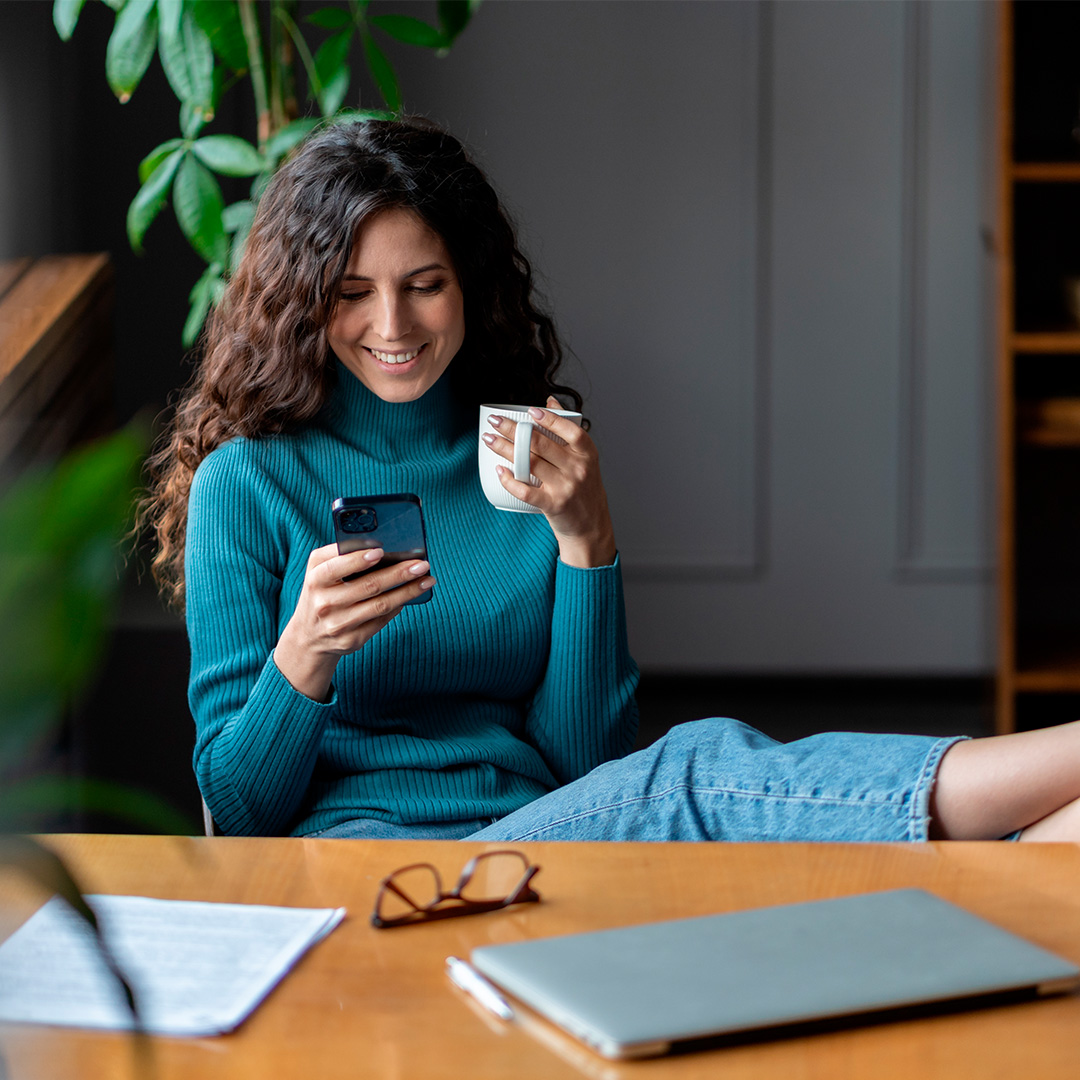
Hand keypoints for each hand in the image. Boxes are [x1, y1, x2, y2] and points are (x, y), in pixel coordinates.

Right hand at [274, 544, 434, 700]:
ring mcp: (339, 625)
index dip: (358, 560)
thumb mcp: (318, 570)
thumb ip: (339, 554)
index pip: (336, 568)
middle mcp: (325, 604)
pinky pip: (381, 620)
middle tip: (421, 564)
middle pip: (367, 587)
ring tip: (426, 580)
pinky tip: (411, 596)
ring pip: (380, 605)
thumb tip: (376, 546)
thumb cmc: (320, 592)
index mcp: (315, 581)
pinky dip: (398, 606)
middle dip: (398, 574)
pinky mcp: (352, 640)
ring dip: (407, 592)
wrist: (308, 636)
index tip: (381, 552)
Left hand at [483, 396, 616, 567]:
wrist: (591, 526)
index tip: (530, 410)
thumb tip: (550, 401)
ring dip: (505, 449)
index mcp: (587, 454)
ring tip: (489, 439)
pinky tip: (499, 470)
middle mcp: (578, 469)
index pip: (571, 430)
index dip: (550, 419)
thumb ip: (568, 431)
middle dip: (514, 429)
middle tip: (496, 421)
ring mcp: (565, 487)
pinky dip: (510, 480)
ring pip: (530, 463)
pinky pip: (526, 491)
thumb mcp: (584, 459)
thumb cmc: (584, 488)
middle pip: (541, 444)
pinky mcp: (553, 505)